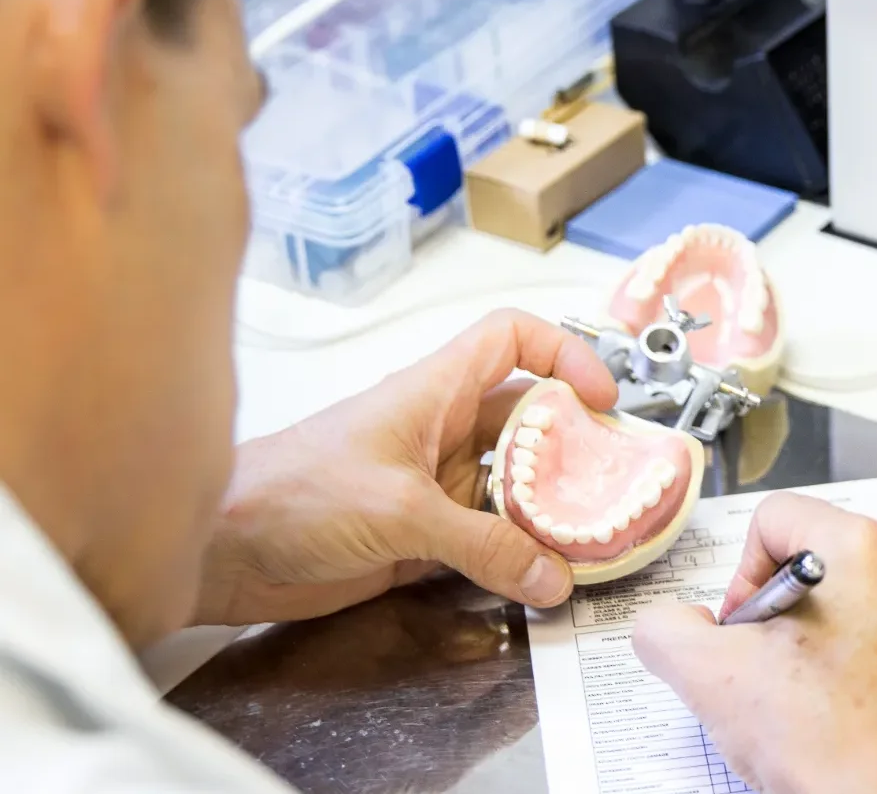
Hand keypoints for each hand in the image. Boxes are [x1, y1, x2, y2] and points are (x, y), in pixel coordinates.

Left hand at [194, 309, 619, 625]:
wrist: (220, 553)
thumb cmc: (287, 495)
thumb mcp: (398, 513)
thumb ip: (482, 546)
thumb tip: (551, 573)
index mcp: (433, 392)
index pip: (511, 340)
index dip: (564, 354)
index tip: (601, 396)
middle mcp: (442, 432)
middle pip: (531, 421)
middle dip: (576, 448)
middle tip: (615, 484)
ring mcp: (436, 485)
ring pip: (517, 485)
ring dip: (553, 511)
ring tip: (592, 538)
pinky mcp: (424, 537)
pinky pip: (492, 539)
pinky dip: (521, 556)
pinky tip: (543, 577)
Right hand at [633, 493, 876, 793]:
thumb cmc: (829, 747)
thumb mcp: (707, 676)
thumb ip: (665, 629)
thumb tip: (666, 624)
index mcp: (865, 550)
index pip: (775, 519)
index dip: (740, 577)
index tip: (741, 631)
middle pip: (814, 563)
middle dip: (775, 615)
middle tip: (763, 669)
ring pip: (847, 607)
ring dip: (810, 644)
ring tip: (799, 698)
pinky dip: (849, 671)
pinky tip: (830, 715)